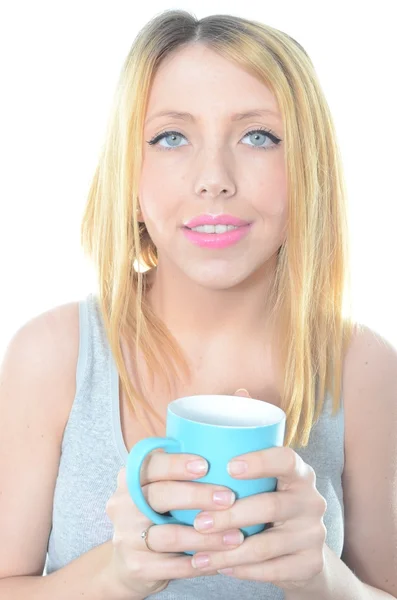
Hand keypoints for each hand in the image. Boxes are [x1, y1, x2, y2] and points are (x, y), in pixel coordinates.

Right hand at [104, 446, 244, 597]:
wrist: (128, 564)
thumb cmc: (155, 516)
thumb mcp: (158, 490)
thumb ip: (179, 474)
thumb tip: (224, 455)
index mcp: (130, 478)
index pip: (151, 465)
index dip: (177, 464)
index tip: (206, 465)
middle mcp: (123, 504)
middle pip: (160, 495)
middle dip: (197, 496)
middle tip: (229, 498)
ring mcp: (126, 537)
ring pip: (170, 535)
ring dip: (207, 536)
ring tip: (236, 536)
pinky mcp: (135, 567)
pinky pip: (173, 566)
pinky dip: (199, 564)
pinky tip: (221, 561)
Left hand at [189, 394, 327, 592]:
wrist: (303, 552)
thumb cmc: (273, 500)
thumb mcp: (270, 472)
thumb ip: (253, 436)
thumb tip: (238, 391)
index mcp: (300, 472)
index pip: (286, 459)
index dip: (259, 460)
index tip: (229, 466)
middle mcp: (311, 500)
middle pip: (270, 505)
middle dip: (230, 514)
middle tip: (198, 521)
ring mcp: (313, 534)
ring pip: (267, 544)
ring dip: (229, 549)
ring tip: (198, 551)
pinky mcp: (309, 564)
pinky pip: (271, 571)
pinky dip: (241, 571)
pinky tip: (216, 566)